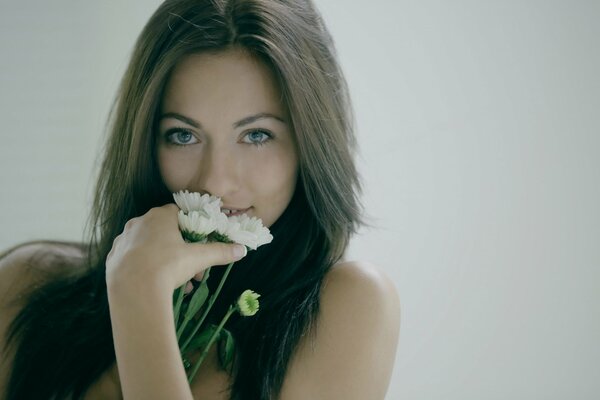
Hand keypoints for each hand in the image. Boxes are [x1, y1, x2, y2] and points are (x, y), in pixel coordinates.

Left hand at [105, 203, 246, 297]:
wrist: (133, 290)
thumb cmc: (167, 266)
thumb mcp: (199, 258)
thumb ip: (220, 252)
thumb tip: (241, 250)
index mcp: (159, 216)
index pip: (178, 213)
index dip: (191, 228)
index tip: (198, 244)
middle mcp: (139, 223)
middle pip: (164, 232)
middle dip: (181, 250)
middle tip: (193, 269)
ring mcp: (123, 240)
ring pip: (149, 248)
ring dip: (165, 262)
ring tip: (179, 284)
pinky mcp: (113, 258)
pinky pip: (134, 260)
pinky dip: (146, 269)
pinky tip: (156, 285)